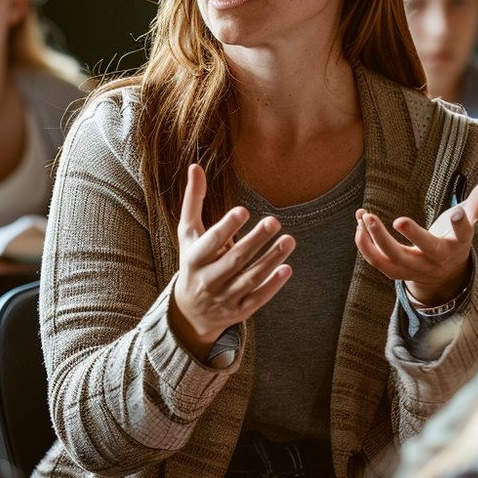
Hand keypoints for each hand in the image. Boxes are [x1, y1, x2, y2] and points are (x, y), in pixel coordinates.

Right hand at [171, 164, 294, 358]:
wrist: (189, 311)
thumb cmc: (193, 261)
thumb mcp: (188, 233)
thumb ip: (194, 200)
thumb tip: (195, 166)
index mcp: (194, 258)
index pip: (210, 242)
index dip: (227, 228)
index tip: (244, 210)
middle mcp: (208, 280)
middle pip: (234, 260)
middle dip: (255, 241)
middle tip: (275, 221)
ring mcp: (224, 298)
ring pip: (250, 279)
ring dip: (271, 260)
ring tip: (289, 240)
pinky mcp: (239, 311)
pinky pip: (258, 298)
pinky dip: (272, 285)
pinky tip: (287, 268)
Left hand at [356, 180, 477, 306]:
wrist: (442, 275)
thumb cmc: (453, 241)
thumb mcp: (467, 224)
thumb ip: (476, 205)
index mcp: (456, 244)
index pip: (463, 235)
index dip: (460, 225)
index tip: (456, 214)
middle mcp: (436, 259)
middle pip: (424, 249)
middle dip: (412, 235)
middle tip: (397, 219)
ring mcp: (414, 268)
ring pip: (394, 257)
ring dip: (377, 238)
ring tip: (366, 216)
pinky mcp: (396, 272)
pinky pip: (377, 261)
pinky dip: (365, 245)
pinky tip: (359, 225)